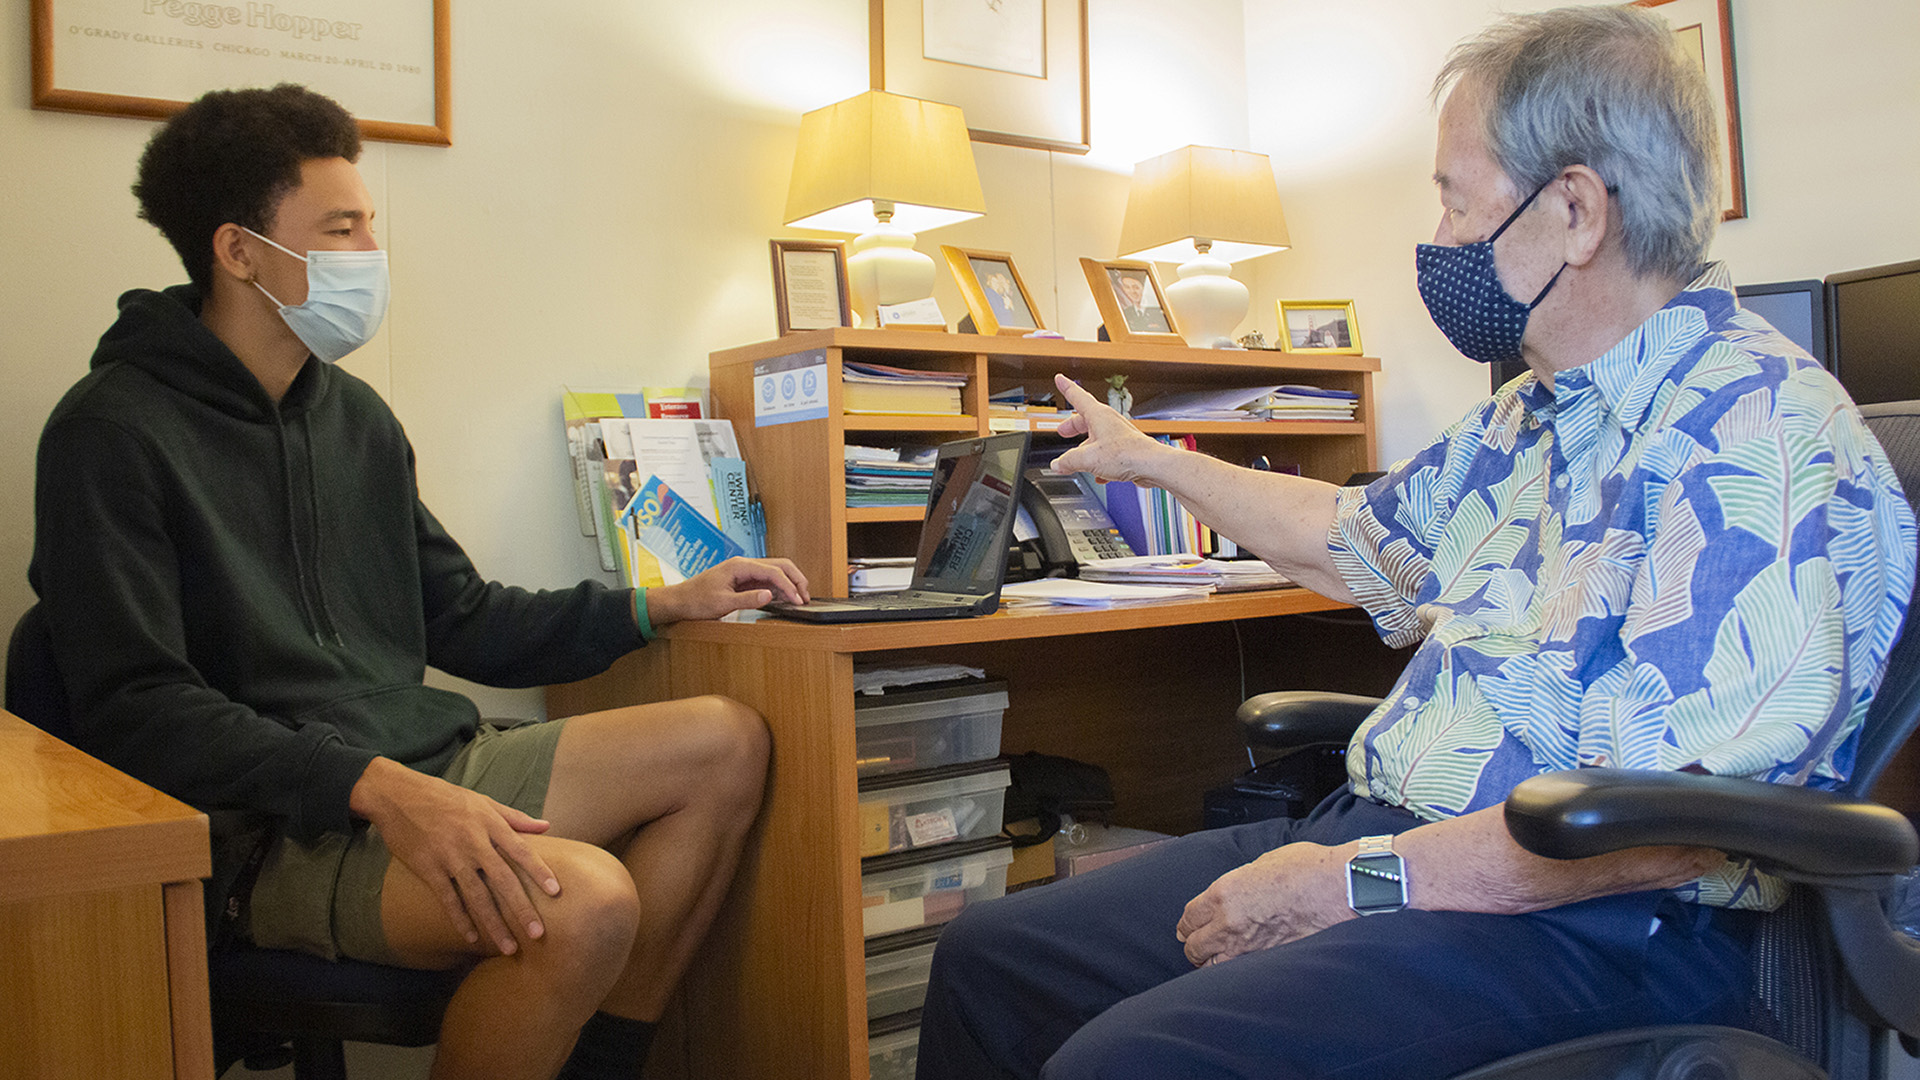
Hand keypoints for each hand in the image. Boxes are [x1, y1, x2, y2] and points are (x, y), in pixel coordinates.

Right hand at [350, 757, 557, 954]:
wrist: (398, 795)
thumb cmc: (444, 797)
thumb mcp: (482, 801)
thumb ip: (515, 817)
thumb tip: (547, 826)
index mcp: (489, 823)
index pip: (521, 851)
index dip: (539, 871)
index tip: (556, 892)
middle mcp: (473, 841)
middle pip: (503, 880)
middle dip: (521, 908)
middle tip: (538, 934)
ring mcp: (450, 856)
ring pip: (477, 896)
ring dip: (494, 924)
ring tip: (509, 946)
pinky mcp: (428, 868)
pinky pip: (447, 898)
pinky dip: (459, 918)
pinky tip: (471, 938)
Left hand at [648, 556, 809, 624]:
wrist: (679, 601)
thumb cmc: (696, 600)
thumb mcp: (722, 603)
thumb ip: (748, 599)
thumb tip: (770, 596)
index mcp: (740, 565)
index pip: (773, 571)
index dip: (789, 586)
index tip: (798, 600)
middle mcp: (744, 565)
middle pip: (779, 565)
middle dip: (795, 579)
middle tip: (805, 596)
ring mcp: (744, 572)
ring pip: (775, 571)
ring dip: (789, 583)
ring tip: (799, 598)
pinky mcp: (743, 580)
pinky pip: (766, 580)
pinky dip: (779, 588)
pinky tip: (785, 598)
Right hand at [1049, 374, 1170, 485]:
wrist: (1152, 466)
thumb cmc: (1128, 454)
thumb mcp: (1088, 458)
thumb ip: (1069, 461)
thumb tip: (1057, 464)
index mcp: (1098, 415)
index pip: (1077, 396)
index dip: (1066, 387)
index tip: (1060, 379)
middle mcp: (1109, 422)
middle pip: (1085, 420)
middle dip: (1072, 427)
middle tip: (1063, 432)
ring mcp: (1118, 436)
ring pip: (1096, 439)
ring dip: (1085, 450)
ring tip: (1077, 463)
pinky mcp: (1125, 451)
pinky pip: (1107, 454)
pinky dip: (1099, 463)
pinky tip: (1098, 475)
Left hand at [1174, 841, 1352, 965]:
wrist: (1338, 889)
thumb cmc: (1308, 869)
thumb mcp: (1263, 861)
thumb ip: (1242, 879)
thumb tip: (1239, 887)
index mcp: (1224, 892)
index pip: (1189, 917)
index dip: (1186, 924)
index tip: (1187, 928)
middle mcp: (1229, 922)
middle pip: (1194, 945)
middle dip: (1193, 945)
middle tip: (1196, 944)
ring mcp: (1248, 946)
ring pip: (1211, 965)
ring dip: (1209, 962)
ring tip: (1213, 960)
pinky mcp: (1268, 961)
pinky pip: (1238, 973)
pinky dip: (1233, 973)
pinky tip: (1236, 969)